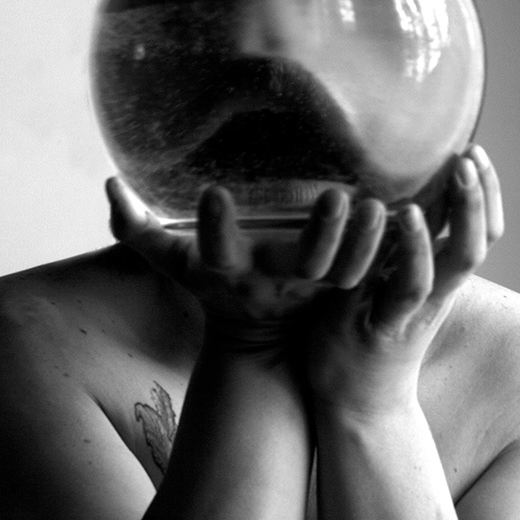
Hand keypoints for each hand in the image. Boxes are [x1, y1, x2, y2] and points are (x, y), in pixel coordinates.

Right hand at [105, 179, 382, 351]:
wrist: (256, 334)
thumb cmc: (211, 285)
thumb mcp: (170, 262)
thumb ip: (135, 229)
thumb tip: (109, 185)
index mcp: (229, 272)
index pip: (214, 252)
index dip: (213, 228)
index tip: (213, 193)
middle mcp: (274, 282)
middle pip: (301, 264)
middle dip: (319, 234)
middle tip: (336, 195)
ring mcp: (313, 289)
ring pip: (346, 272)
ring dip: (365, 243)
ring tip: (381, 206)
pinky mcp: (340, 287)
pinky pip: (370, 272)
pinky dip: (389, 250)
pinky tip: (410, 214)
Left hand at [307, 145, 503, 418]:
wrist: (358, 401)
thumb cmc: (372, 329)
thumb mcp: (395, 281)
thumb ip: (404, 245)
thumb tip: (408, 194)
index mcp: (439, 278)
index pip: (479, 232)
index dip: (484, 194)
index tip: (474, 151)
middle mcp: (434, 294)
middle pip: (472, 245)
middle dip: (477, 200)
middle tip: (470, 157)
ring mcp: (408, 313)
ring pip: (440, 269)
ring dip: (443, 227)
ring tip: (441, 185)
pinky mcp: (379, 329)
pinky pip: (396, 292)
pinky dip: (403, 256)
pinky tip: (400, 219)